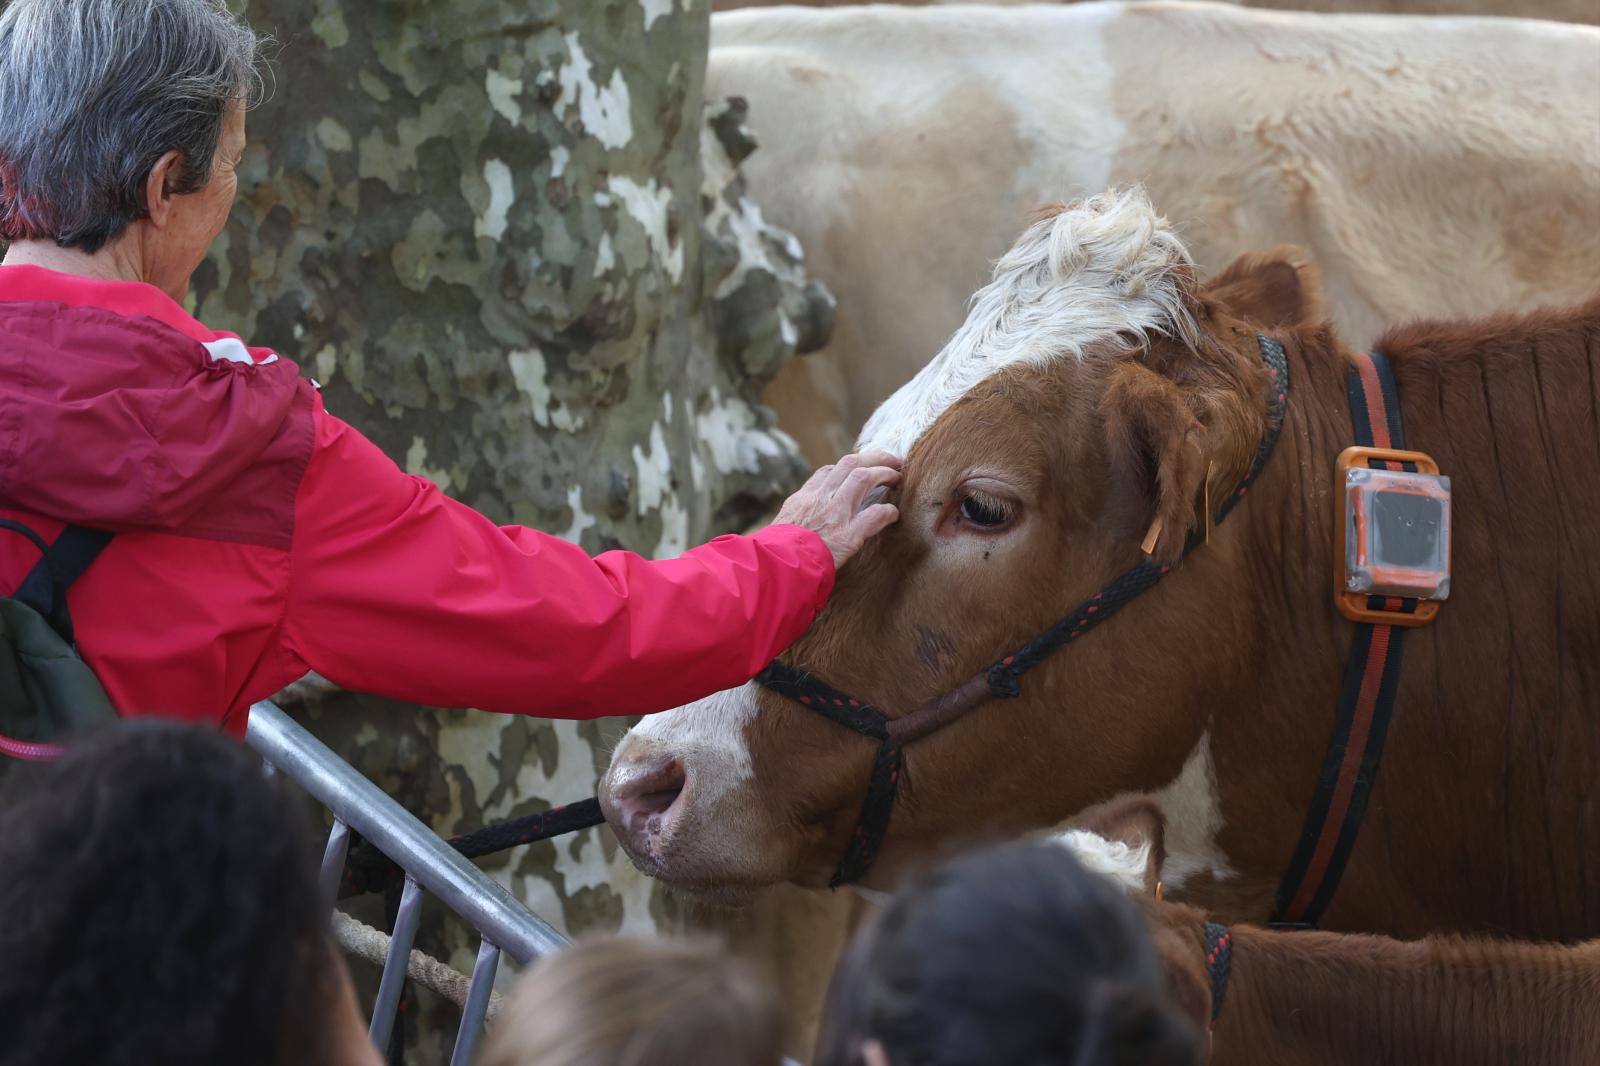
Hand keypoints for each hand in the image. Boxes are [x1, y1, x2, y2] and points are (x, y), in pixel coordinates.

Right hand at [774, 451, 902, 569]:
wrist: (774, 568)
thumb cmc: (774, 554)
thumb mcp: (780, 528)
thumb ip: (796, 521)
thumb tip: (802, 526)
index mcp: (803, 499)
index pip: (828, 472)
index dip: (848, 468)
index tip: (860, 470)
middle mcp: (820, 499)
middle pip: (850, 464)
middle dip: (874, 458)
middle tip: (892, 460)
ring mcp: (835, 514)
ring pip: (864, 478)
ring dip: (884, 473)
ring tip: (897, 477)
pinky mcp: (848, 535)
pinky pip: (875, 515)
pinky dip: (887, 512)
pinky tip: (894, 514)